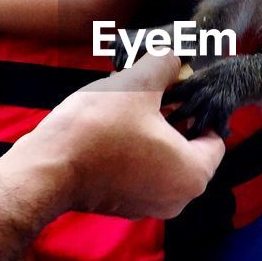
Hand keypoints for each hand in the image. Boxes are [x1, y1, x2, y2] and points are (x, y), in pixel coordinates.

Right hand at [7, 54, 225, 218]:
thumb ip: (163, 65)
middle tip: (155, 93)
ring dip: (152, 134)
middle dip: (174, 118)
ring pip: (163, 160)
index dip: (199, 108)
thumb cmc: (97, 129)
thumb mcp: (137, 84)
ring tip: (131, 106)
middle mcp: (178, 198)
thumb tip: (171, 54)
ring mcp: (148, 206)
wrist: (46, 168)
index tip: (181, 89)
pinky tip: (113, 127)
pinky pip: (141, 172)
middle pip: (189, 149)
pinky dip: (134, 151)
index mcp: (194, 174)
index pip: (215, 137)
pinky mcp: (122, 205)